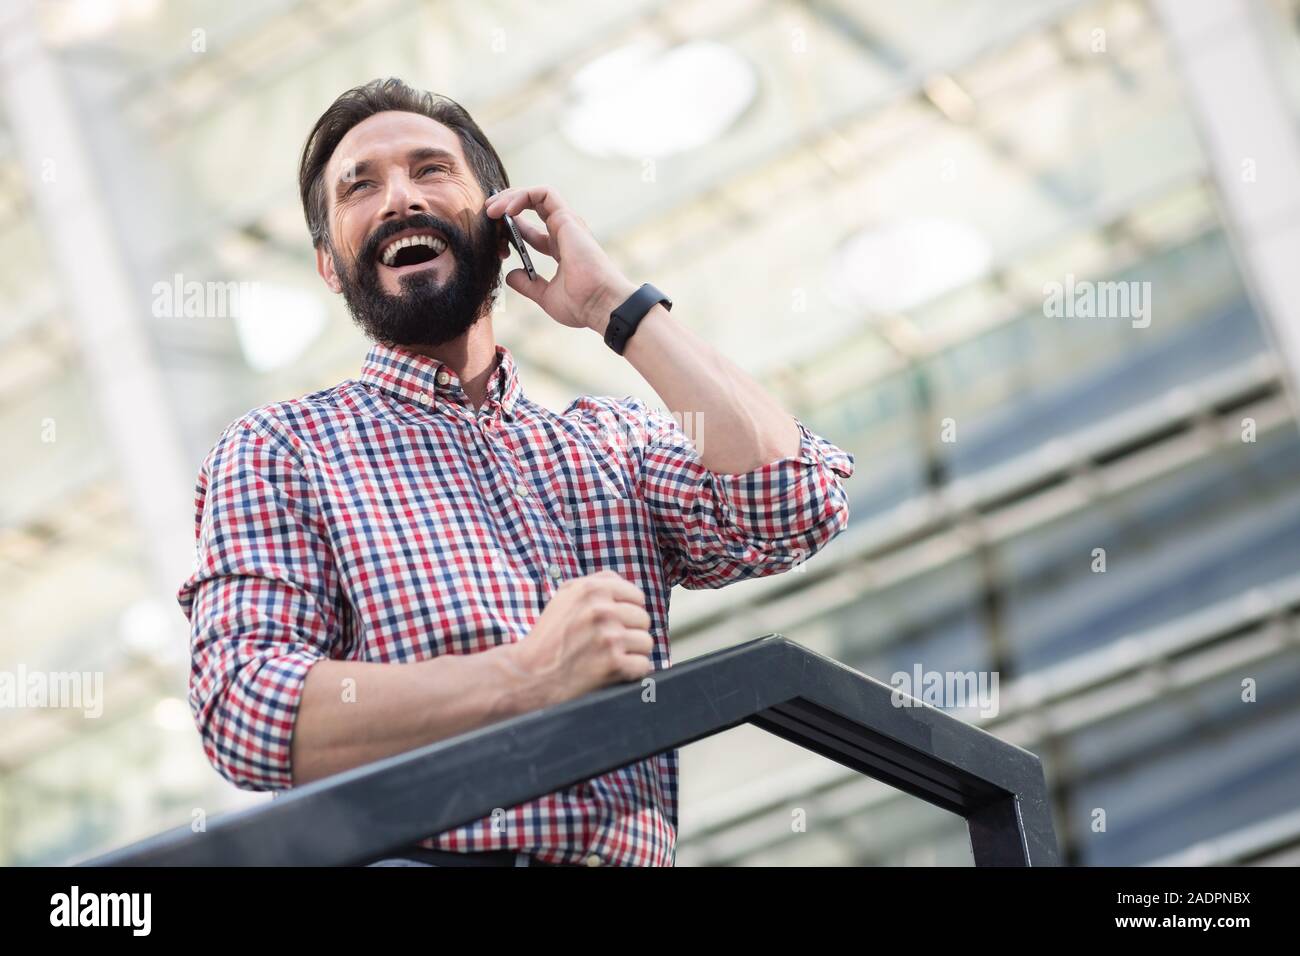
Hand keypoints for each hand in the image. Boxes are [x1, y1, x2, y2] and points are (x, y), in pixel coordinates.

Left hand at [485, 185, 636, 332]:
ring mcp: (567, 224)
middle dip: (506, 207)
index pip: (531, 232)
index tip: (496, 244)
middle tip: (487, 214)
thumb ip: (528, 285)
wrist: (600, 305)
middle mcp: (564, 233)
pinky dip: (522, 196)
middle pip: (532, 209)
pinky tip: (507, 210)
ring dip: (510, 197)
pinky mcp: (567, 218)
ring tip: (491, 209)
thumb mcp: (545, 296)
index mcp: (560, 250)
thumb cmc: (581, 304)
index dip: (510, 232)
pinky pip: (543, 194)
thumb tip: (511, 276)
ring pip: (536, 196)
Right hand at [503, 570, 653, 707]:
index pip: (636, 597)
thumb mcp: (565, 596)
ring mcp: (609, 637)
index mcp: (592, 589)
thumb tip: (629, 588)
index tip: (612, 624)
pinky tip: (611, 672)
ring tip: (608, 658)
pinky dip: (630, 672)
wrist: (528, 673)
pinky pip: (642, 665)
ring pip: (646, 643)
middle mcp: (602, 610)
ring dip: (631, 653)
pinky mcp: (613, 664)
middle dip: (629, 633)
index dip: (627, 612)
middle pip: (643, 620)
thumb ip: (597, 583)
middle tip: (607, 644)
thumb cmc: (549, 636)